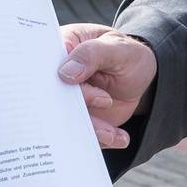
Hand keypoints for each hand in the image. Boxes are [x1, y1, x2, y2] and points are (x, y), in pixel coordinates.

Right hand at [57, 23, 156, 148]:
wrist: (141, 76)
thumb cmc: (126, 53)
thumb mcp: (117, 48)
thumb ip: (92, 54)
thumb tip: (65, 72)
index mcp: (62, 49)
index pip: (45, 66)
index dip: (52, 79)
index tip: (72, 88)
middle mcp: (59, 77)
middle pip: (54, 96)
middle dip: (73, 108)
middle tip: (105, 102)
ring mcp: (69, 99)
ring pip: (68, 119)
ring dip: (90, 129)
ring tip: (111, 132)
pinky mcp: (81, 118)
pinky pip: (84, 133)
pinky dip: (101, 138)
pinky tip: (118, 137)